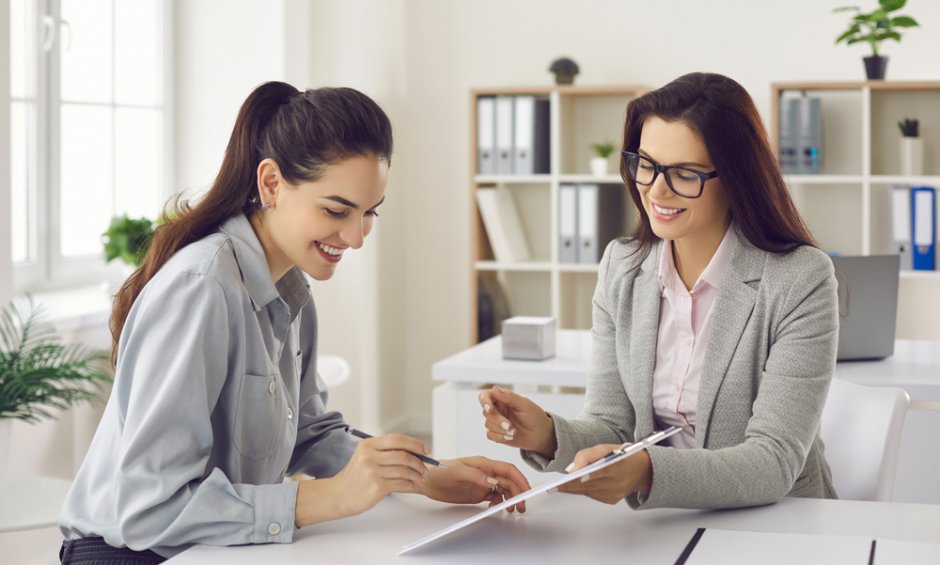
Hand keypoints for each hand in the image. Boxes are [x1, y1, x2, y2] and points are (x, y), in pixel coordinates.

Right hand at [296, 433, 429, 525]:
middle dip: (419, 461)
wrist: (338, 495)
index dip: (415, 444)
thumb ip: (384, 451)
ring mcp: (373, 471)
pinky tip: (412, 485)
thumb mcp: (364, 457)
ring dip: (416, 474)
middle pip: (403, 455)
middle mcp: (369, 456)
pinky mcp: (377, 487)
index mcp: (368, 445)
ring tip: (419, 477)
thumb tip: (413, 451)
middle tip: (425, 467)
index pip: (397, 439)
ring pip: (404, 470)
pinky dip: (411, 484)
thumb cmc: (355, 477)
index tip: (425, 450)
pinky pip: (401, 483)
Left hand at [420, 456, 531, 512]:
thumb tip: (493, 482)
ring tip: (512, 510)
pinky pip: (494, 497)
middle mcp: (485, 472)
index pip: (508, 470)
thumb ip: (476, 475)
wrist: (426, 480)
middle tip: (521, 506)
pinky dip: (499, 502)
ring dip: (511, 498)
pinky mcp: (477, 492)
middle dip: (518, 493)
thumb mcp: (457, 471)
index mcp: (483, 463)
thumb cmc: (439, 471)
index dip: (520, 479)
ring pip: (504, 489)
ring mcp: (482, 482)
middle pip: (509, 481)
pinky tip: (497, 508)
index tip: (526, 490)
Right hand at [479, 385, 555, 456]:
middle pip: (486, 412)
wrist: (540, 435)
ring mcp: (495, 421)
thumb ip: (509, 397)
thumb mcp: (525, 405)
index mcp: (502, 398)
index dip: (484, 401)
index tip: (489, 409)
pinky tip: (510, 436)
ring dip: (501, 430)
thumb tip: (495, 388)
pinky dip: (500, 437)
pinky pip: (490, 435)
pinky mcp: (496, 433)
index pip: (486, 396)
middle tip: (510, 426)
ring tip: (514, 432)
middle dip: (498, 420)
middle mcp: (497, 408)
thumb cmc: (534, 416)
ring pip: (488, 424)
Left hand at [556, 444, 651, 504]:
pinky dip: (584, 490)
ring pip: (588, 492)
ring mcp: (615, 494)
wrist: (642, 470)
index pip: (595, 473)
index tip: (566, 479)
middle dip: (570, 485)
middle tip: (555, 485)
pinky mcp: (612, 500)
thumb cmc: (622, 456)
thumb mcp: (605, 448)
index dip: (579, 477)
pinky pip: (593, 496)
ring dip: (574, 489)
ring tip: (560, 486)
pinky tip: (577, 486)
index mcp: (617, 467)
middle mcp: (617, 483)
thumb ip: (586, 455)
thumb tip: (571, 469)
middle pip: (588, 485)